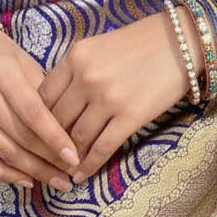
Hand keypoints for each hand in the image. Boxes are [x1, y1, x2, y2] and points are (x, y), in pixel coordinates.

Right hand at [0, 22, 79, 190]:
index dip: (55, 137)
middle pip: (21, 137)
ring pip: (5, 153)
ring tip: (56, 180)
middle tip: (71, 173)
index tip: (74, 156)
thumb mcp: (21, 59)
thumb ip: (41, 89)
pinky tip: (27, 179)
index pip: (33, 112)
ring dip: (33, 171)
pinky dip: (7, 175)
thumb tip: (65, 125)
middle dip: (49, 159)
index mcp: (3, 73)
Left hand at [38, 10, 201, 182]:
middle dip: (49, 143)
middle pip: (56, 120)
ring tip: (63, 169)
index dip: (36, 121)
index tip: (37, 135)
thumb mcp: (97, 46)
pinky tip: (82, 175)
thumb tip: (55, 103)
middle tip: (45, 159)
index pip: (42, 97)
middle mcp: (87, 77)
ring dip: (68, 158)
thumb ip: (74, 70)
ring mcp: (108, 98)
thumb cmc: (138, 42)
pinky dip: (89, 165)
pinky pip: (101, 148)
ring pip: (76, 138)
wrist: (180, 41)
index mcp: (75, 56)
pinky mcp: (129, 116)